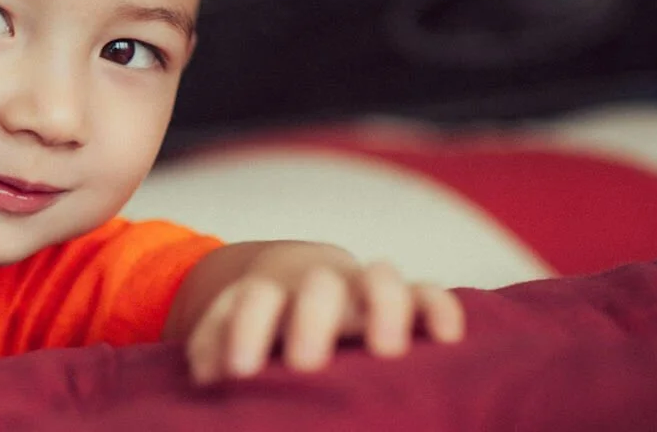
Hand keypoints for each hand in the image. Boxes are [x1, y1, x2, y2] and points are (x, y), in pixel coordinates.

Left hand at [186, 259, 464, 383]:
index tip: (240, 373)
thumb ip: (215, 347)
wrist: (305, 282)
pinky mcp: (410, 303)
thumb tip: (210, 377)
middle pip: (319, 285)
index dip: (246, 330)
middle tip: (304, 364)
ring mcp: (367, 291)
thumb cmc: (266, 323)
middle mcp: (323, 286)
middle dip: (312, 320)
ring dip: (383, 306)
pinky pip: (433, 295)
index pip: (257, 297)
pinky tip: (446, 341)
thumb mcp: (235, 332)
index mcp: (274, 293)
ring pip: (382, 277)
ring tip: (385, 352)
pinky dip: (441, 311)